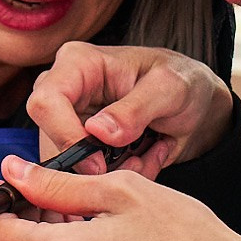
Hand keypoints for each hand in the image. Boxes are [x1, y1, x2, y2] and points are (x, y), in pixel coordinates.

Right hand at [25, 43, 235, 178]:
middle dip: (93, 164)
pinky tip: (142, 159)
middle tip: (136, 162)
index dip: (66, 137)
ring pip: (67, 165)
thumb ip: (135, 108)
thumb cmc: (182, 82)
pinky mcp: (79, 145)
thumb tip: (97, 132)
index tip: (100, 162)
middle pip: (51, 140)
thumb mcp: (170, 88)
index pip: (46, 103)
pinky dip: (115, 178)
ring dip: (110, 173)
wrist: (195, 103)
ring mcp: (69, 119)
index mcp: (78, 63)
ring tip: (146, 155)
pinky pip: (83, 176)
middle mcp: (65, 90)